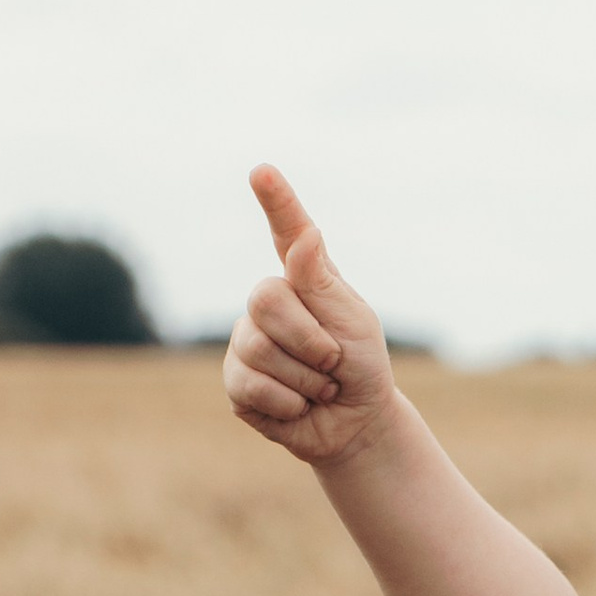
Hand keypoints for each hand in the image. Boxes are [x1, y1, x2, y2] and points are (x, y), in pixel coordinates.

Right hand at [222, 165, 401, 464]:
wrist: (354, 424)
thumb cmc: (359, 366)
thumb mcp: (353, 322)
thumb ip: (322, 282)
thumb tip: (307, 236)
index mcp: (302, 279)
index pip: (286, 231)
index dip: (276, 202)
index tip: (263, 172)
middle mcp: (268, 303)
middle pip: (264, 300)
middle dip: (310, 340)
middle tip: (333, 362)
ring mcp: (246, 340)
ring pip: (258, 349)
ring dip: (306, 378)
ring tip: (320, 386)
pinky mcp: (236, 381)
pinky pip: (252, 387)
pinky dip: (289, 403)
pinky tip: (298, 405)